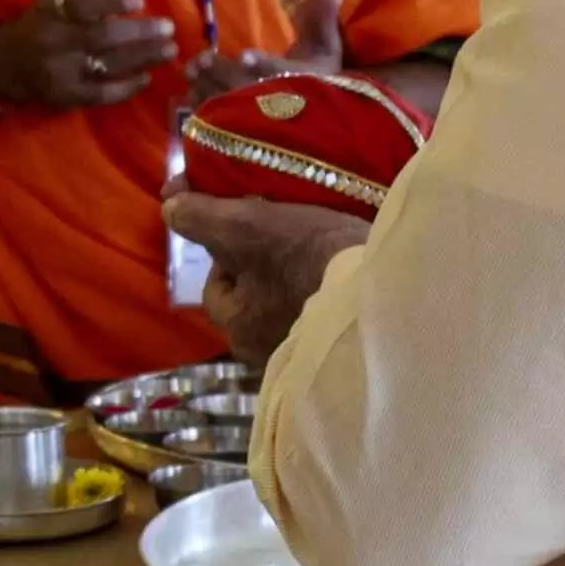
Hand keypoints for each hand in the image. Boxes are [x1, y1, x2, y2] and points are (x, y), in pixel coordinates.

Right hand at [0, 0, 183, 112]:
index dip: (112, 1)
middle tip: (168, 27)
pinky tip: (147, 78)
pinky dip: (127, 87)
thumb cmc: (40, 23)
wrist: (6, 64)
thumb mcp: (55, 0)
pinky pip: (102, 94)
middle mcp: (55, 43)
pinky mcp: (68, 96)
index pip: (82, 5)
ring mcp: (62, 73)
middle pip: (101, 37)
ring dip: (142, 58)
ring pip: (107, 66)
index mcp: (51, 13)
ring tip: (168, 50)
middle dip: (139, 33)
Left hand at [163, 190, 369, 367]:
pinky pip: (324, 314)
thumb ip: (202, 219)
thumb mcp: (246, 229)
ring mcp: (309, 357)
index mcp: (239, 330)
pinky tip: (346, 269)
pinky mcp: (346, 350)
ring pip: (290, 306)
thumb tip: (169, 207)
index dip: (228, 251)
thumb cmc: (308, 261)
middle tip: (291, 231)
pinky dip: (328, 291)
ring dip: (300, 277)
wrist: (395, 294)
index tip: (253, 225)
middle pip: (255, 298)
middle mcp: (268, 355)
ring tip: (322, 246)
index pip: (217, 287)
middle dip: (266, 266)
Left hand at [188, 0, 348, 111]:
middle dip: (224, 74)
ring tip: (192, 68)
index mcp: (302, 83)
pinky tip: (193, 87)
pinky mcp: (239, 134)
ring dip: (207, 86)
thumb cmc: (317, 80)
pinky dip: (202, 104)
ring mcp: (257, 123)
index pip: (283, 76)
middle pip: (249, 91)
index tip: (245, 56)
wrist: (313, 119)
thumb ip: (321, 21)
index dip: (264, 66)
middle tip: (203, 58)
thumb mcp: (324, 50)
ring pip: (228, 106)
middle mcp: (278, 106)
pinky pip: (216, 121)